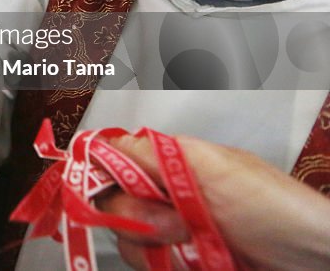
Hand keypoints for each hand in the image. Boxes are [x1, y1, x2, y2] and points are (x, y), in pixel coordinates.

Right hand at [99, 135, 329, 270]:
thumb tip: (101, 146)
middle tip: (177, 225)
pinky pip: (153, 266)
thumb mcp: (210, 167)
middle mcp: (167, 196)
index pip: (110, 163)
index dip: (98, 178)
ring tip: (197, 248)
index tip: (103, 196)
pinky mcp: (184, 264)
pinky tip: (197, 264)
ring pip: (131, 244)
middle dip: (138, 220)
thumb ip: (152, 154)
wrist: (315, 261)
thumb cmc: (274, 209)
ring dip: (157, 250)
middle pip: (113, 207)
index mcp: (169, 163)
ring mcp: (176, 234)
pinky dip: (166, 266)